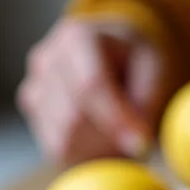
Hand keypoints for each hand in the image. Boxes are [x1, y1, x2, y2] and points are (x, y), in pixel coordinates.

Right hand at [17, 17, 167, 163]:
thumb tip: (138, 143)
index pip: (90, 86)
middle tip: (140, 141)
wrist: (112, 56)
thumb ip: (148, 103)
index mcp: (78, 37)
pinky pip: (58, 149)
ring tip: (120, 130)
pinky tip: (100, 133)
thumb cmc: (137, 60)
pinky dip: (85, 152)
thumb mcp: (157, 70)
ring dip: (99, 148)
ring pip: (63, 140)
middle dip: (110, 138)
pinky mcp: (32, 114)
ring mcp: (33, 86)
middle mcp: (46, 59)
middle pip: (73, 119)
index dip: (116, 119)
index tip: (142, 144)